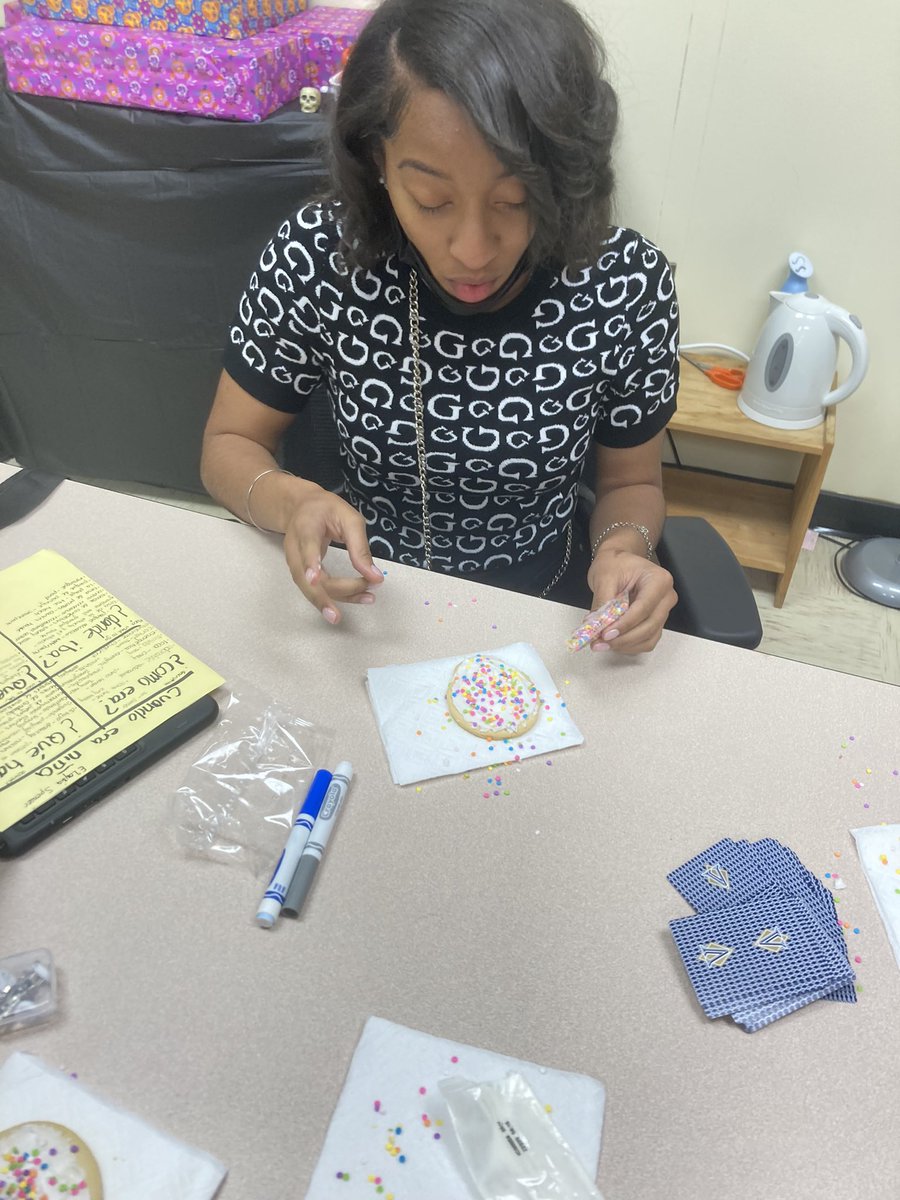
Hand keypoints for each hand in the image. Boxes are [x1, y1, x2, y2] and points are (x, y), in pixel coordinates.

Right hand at [282, 486, 384, 624]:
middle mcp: (295, 548)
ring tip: (368, 598)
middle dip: (330, 594)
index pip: (306, 547)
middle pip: (305, 578)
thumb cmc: (326, 510)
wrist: (301, 508)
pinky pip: (316, 590)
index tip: (314, 579)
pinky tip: (359, 596)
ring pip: (310, 589)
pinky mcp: (300, 574)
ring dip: (339, 598)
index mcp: (305, 527)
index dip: (310, 563)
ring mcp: (295, 563)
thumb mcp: (349, 518)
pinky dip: (339, 596)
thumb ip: (360, 547)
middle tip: (362, 595)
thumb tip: (374, 576)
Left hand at [585, 548, 676, 653]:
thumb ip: (603, 603)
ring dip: (625, 645)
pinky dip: (629, 646)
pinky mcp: (655, 623)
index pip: (643, 608)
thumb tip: (596, 627)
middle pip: (649, 626)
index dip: (624, 624)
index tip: (605, 634)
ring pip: (649, 638)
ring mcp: (663, 612)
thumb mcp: (604, 577)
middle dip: (623, 638)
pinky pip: (646, 641)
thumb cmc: (615, 564)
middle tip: (600, 642)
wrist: (619, 564)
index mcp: (659, 580)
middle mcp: (666, 598)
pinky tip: (613, 643)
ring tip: (601, 644)